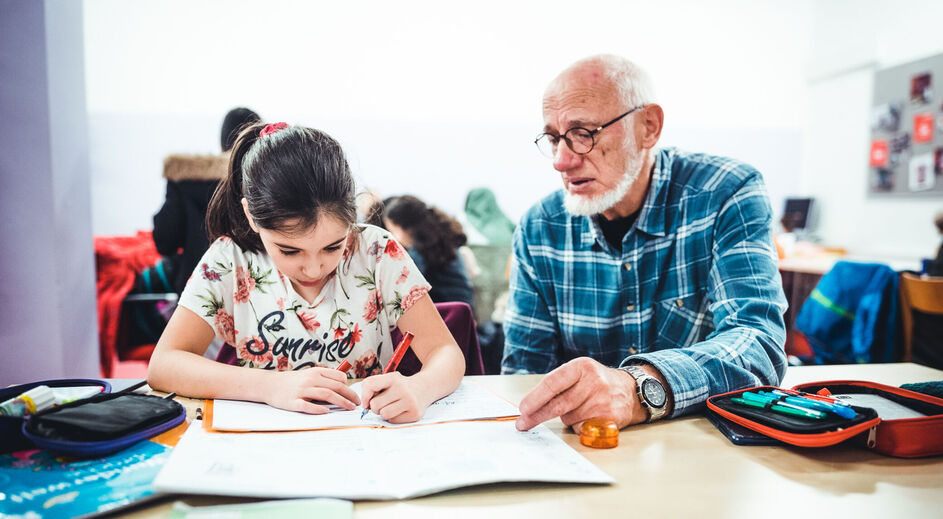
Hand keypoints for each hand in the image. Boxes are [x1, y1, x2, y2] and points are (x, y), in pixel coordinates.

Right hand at [264, 367, 359, 413]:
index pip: (338, 377)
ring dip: (341, 402)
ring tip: (349, 408)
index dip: (348, 386)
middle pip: (335, 387)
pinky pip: (308, 406)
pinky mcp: (293, 402)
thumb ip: (324, 378)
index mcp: (315, 372)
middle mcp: (310, 380)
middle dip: (349, 395)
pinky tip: (327, 412)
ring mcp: (301, 391)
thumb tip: (342, 385)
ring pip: (326, 395)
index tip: (353, 394)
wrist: (270, 385)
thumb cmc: (292, 381)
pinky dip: (319, 409)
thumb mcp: (308, 374)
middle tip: (357, 403)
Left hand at [360, 372, 427, 423]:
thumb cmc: (401, 386)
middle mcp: (402, 388)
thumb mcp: (389, 379)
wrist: (425, 388)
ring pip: (383, 414)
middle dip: (375, 407)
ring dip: (384, 413)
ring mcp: (410, 401)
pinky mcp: (414, 413)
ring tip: (391, 407)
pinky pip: (393, 420)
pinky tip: (400, 410)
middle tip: (383, 403)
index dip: (364, 395)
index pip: (370, 385)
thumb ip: (373, 387)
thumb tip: (365, 405)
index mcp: (393, 377)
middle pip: (375, 404)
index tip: (367, 400)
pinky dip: (394, 417)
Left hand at [515, 357, 643, 431]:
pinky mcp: (609, 419)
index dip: (535, 398)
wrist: (630, 391)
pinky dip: (578, 427)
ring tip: (578, 409)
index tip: (522, 409)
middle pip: (558, 404)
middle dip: (537, 415)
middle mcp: (593, 382)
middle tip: (523, 423)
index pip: (553, 383)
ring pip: (568, 418)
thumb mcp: (578, 373)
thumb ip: (557, 385)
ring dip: (565, 418)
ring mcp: (602, 401)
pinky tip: (588, 417)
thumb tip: (529, 407)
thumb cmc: (596, 383)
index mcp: (581, 367)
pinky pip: (582, 429)